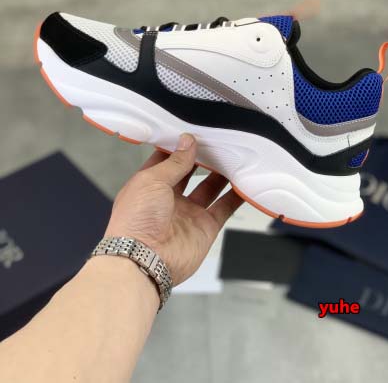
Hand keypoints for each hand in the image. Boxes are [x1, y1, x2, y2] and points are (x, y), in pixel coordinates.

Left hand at [105, 134, 243, 284]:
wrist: (144, 260)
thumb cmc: (136, 221)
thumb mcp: (152, 180)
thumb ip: (174, 162)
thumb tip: (187, 143)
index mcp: (150, 184)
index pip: (167, 159)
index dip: (180, 146)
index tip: (195, 133)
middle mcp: (168, 198)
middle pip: (190, 172)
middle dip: (203, 158)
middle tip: (218, 142)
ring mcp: (188, 213)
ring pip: (210, 187)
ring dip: (221, 173)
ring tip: (234, 155)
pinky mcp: (205, 227)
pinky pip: (224, 207)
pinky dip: (236, 196)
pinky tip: (244, 182)